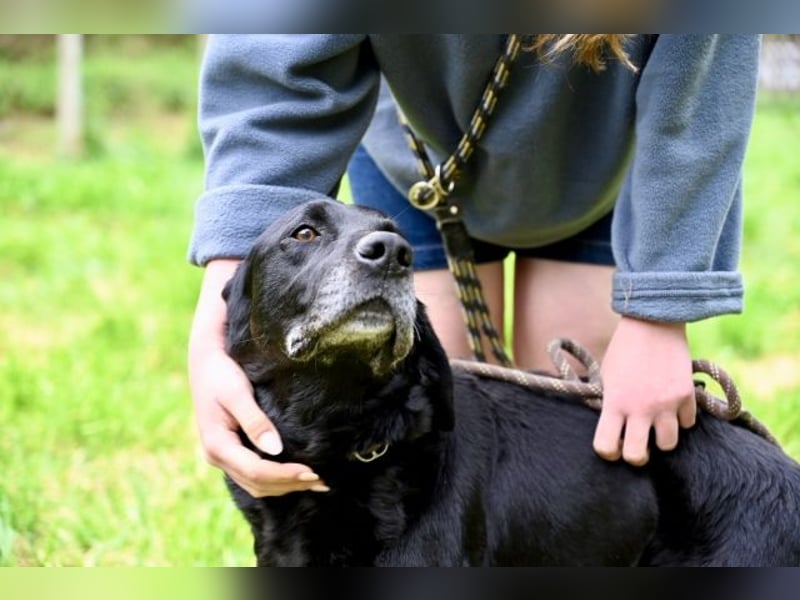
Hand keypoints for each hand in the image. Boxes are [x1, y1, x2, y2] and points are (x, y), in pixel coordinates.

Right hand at [188, 260, 328, 496]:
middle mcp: (216, 456)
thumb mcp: (237, 393)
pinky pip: (253, 474)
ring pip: (255, 484)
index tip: (313, 472)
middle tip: (323, 481)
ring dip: (285, 486)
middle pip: (257, 484)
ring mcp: (222, 456)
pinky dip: (276, 479)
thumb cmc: (221, 372)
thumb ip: (255, 421)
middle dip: (290, 484)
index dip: (285, 475)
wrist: (205, 360)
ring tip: (316, 482)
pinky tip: (296, 475)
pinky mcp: (230, 451)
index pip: (256, 471)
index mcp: (217, 445)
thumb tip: (276, 449)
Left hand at [593, 316, 696, 465]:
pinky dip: (681, 419)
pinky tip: (672, 406)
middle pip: (638, 457)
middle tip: (637, 443)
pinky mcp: (686, 396)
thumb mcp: (607, 376)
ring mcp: (666, 405)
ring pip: (668, 445)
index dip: (608, 451)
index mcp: (614, 403)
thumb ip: (610, 403)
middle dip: (636, 454)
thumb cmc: (624, 349)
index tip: (612, 444)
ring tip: (656, 423)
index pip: (606, 447)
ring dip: (661, 437)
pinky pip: (687, 423)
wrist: (653, 323)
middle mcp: (640, 408)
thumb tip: (614, 428)